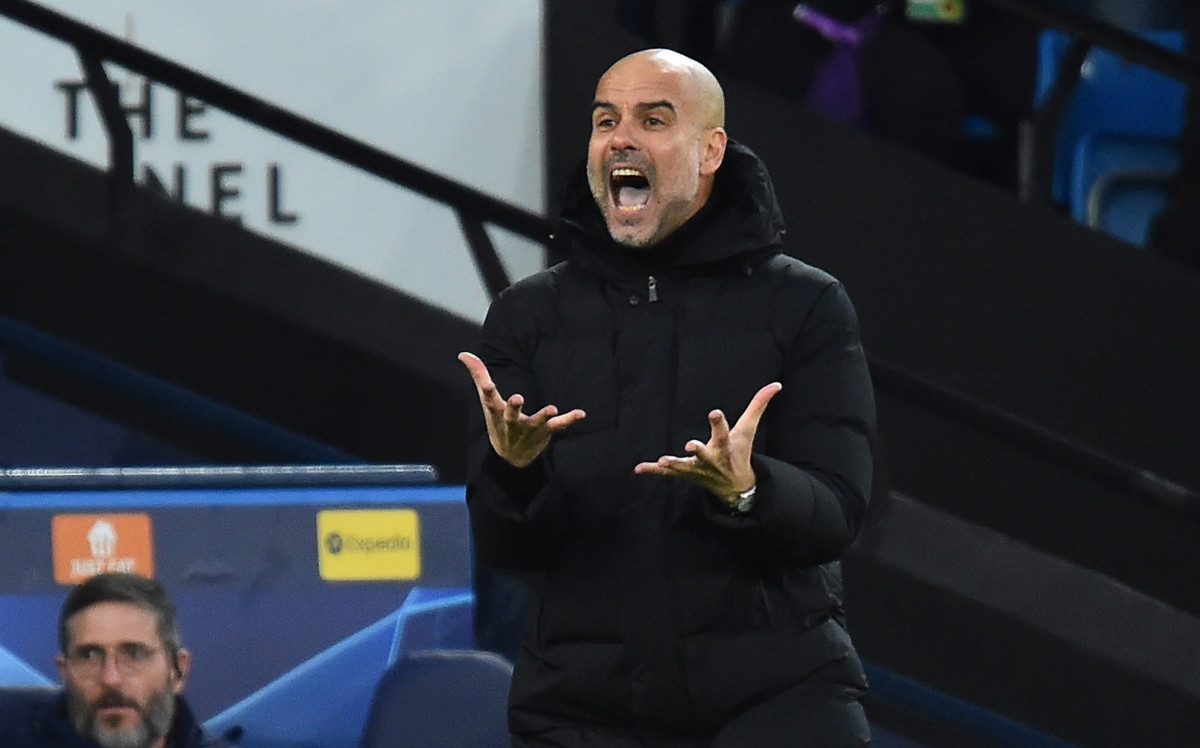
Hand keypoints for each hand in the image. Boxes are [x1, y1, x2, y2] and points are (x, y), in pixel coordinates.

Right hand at [459, 352, 585, 467]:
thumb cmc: (498, 421)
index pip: (489, 400)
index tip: (486, 383)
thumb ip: (478, 374)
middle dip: (514, 407)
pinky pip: (558, 426)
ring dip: (544, 416)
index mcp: (496, 412)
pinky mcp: (545, 432)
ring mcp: (529, 428)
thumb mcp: (487, 400)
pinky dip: (569, 420)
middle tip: (517, 398)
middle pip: (511, 415)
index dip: (487, 390)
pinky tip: (581, 414)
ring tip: (551, 409)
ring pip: (537, 423)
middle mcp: (512, 422)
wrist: (511, 457)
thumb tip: (463, 354)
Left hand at [634, 382, 781, 504]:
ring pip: (684, 467)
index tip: (714, 412)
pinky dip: (653, 471)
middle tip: (691, 445)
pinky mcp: (685, 474)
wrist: (735, 486)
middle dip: (698, 451)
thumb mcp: (749, 429)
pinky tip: (638, 468)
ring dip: (674, 464)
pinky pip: (667, 474)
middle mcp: (711, 459)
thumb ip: (759, 405)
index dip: (718, 422)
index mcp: (725, 446)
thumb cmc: (740, 451)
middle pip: (704, 454)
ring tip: (664, 460)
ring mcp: (697, 469)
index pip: (723, 431)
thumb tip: (776, 384)